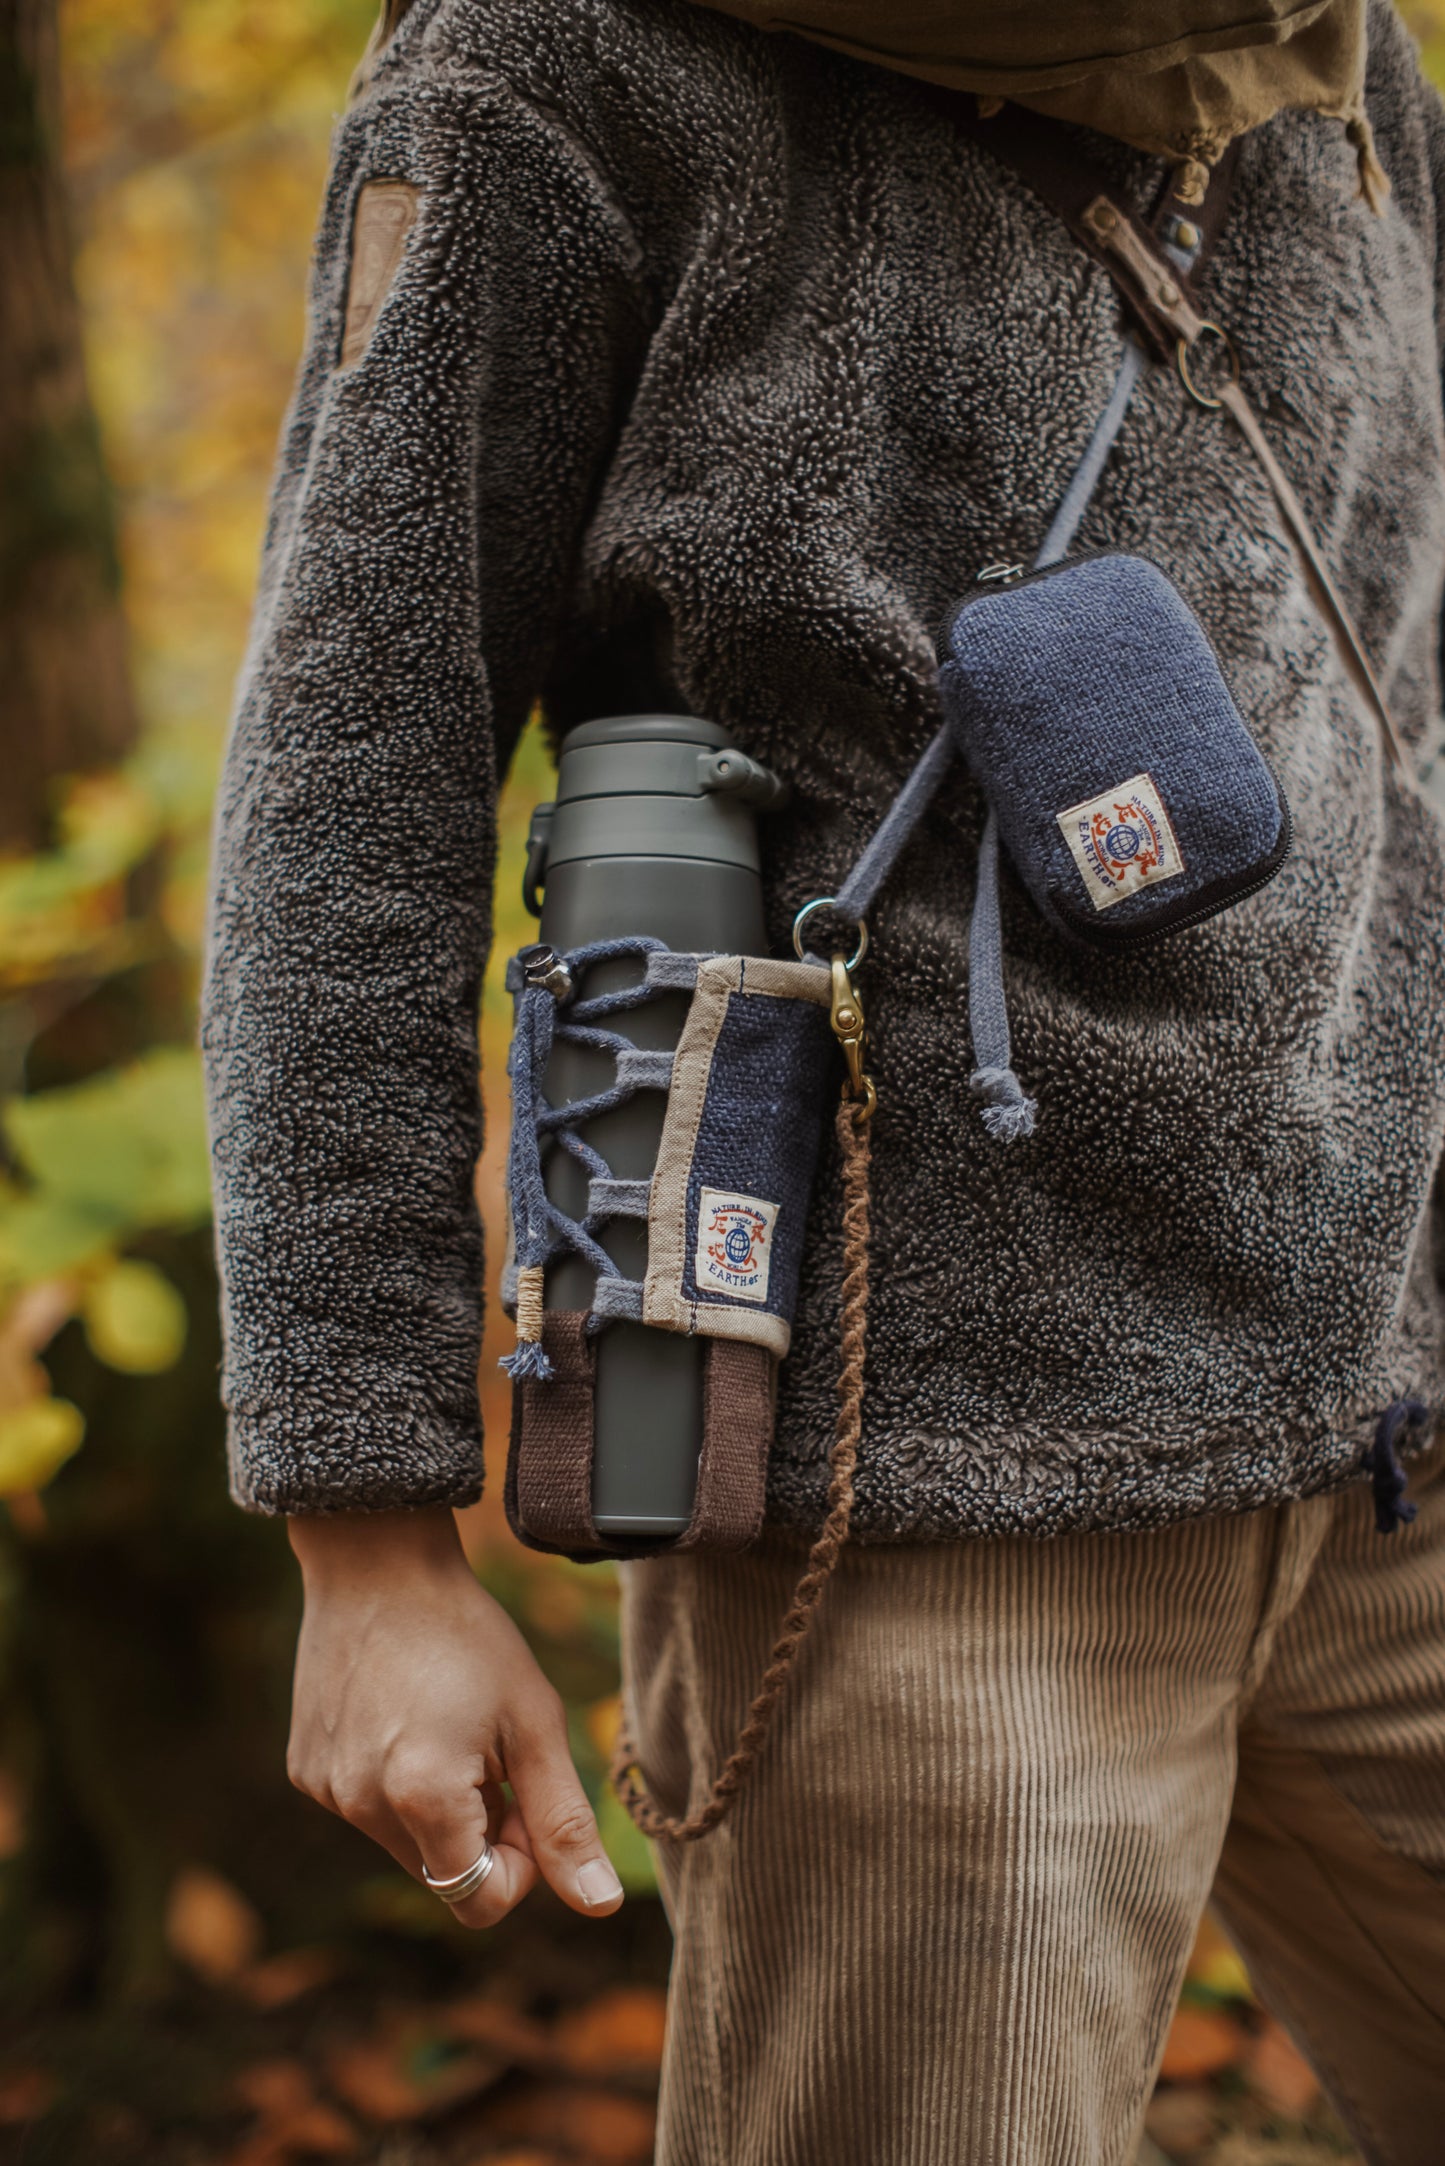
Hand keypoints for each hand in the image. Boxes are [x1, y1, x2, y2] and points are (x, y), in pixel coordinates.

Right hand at [285, 1506, 623, 1927]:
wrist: (378, 1564)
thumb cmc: (469, 1636)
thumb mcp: (533, 1721)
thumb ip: (564, 1821)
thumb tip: (599, 1906)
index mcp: (422, 1798)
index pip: (482, 1902)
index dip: (519, 1861)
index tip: (523, 1794)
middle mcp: (361, 1806)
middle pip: (443, 1875)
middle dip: (479, 1832)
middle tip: (490, 1751)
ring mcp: (325, 1790)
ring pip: (406, 1844)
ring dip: (437, 1808)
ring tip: (443, 1724)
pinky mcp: (304, 1769)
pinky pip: (367, 1807)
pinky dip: (394, 1782)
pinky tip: (401, 1714)